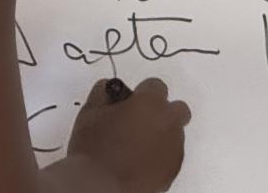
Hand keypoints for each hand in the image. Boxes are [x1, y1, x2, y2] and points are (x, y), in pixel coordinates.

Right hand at [66, 78, 191, 192]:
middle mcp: (169, 123)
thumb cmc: (94, 147)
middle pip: (178, 109)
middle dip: (162, 112)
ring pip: (174, 134)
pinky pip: (170, 156)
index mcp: (151, 103)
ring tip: (135, 147)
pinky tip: (139, 162)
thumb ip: (103, 93)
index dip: (142, 93)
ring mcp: (174, 148)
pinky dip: (159, 156)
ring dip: (160, 135)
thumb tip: (109, 89)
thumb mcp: (90, 112)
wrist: (100, 186)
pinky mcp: (172, 171)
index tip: (130, 103)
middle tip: (140, 122)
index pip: (156, 86)